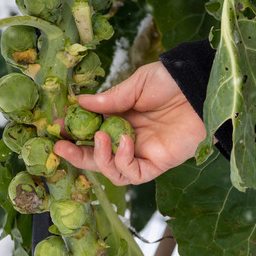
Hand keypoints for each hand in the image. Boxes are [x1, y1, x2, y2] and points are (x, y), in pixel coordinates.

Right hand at [54, 61, 206, 184]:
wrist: (200, 87)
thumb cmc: (171, 82)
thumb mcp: (136, 85)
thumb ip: (110, 99)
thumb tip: (79, 103)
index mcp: (121, 119)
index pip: (90, 132)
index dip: (72, 132)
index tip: (55, 126)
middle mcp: (128, 140)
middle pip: (96, 157)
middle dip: (76, 154)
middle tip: (59, 145)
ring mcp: (142, 154)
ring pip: (112, 171)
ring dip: (99, 158)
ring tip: (97, 137)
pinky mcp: (157, 164)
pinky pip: (133, 174)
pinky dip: (123, 161)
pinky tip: (124, 141)